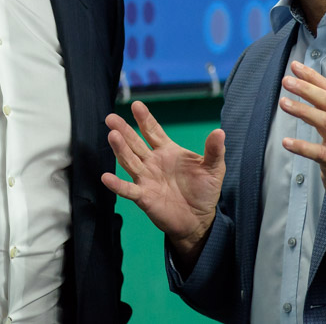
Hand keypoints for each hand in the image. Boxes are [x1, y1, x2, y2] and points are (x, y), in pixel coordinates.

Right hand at [101, 101, 225, 267]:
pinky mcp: (144, 197)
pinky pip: (128, 190)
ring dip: (120, 150)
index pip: (153, 131)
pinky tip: (106, 177)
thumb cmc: (204, 191)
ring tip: (112, 136)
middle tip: (111, 118)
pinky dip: (117, 184)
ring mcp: (146, 179)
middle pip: (135, 143)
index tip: (136, 105)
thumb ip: (214, 151)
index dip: (144, 119)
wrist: (200, 219)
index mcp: (168, 151)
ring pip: (130, 161)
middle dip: (124, 130)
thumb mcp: (214, 169)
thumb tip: (219, 132)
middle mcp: (153, 162)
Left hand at [279, 60, 325, 208]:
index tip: (295, 66)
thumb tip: (307, 92)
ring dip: (302, 110)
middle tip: (287, 80)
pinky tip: (286, 142)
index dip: (313, 77)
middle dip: (307, 89)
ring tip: (283, 103)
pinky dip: (301, 146)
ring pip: (324, 121)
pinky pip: (317, 152)